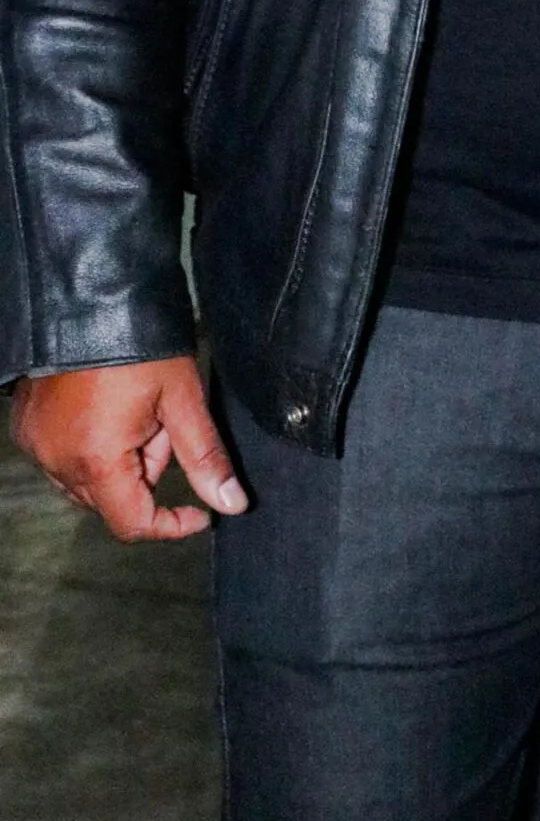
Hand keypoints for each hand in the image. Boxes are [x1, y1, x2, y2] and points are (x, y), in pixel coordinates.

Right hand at [9, 356, 247, 541]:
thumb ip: (204, 458)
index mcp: (97, 460)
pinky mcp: (25, 427)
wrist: (89, 296)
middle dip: (145, 472)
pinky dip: (88, 446)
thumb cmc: (141, 345)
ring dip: (116, 461)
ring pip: (86, 480)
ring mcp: (36, 444)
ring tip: (135, 408)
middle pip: (111, 500)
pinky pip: (61, 458)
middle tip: (162, 421)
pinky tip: (107, 406)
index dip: (171, 524)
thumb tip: (232, 505)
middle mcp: (57, 461)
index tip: (199, 511)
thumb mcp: (183, 400)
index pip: (132, 523)